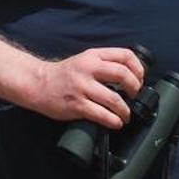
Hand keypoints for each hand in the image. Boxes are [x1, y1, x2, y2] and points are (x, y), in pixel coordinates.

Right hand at [29, 48, 145, 126]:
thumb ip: (104, 63)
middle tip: (135, 96)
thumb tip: (130, 76)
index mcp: (93, 56)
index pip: (125, 55)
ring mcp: (82, 87)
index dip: (138, 68)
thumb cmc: (64, 74)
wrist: (38, 83)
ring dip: (125, 110)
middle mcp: (88, 69)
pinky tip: (116, 123)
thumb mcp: (85, 60)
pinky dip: (113, 121)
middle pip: (123, 74)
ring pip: (114, 99)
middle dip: (135, 88)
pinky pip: (101, 114)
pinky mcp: (76, 105)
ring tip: (126, 115)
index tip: (140, 79)